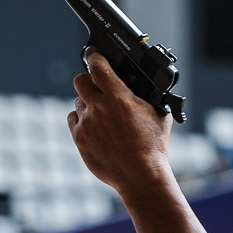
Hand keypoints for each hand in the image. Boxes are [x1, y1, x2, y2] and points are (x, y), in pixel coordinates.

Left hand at [69, 52, 171, 195]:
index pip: (98, 66)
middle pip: (80, 80)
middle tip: (97, 85)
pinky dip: (82, 120)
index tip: (97, 57)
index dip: (96, 58)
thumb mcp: (159, 114)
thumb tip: (148, 85)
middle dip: (88, 79)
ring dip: (88, 103)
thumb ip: (149, 96)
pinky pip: (73, 120)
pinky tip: (94, 127)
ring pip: (78, 102)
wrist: (140, 175)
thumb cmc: (153, 146)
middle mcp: (98, 107)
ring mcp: (86, 124)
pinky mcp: (79, 139)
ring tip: (102, 114)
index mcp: (118, 97)